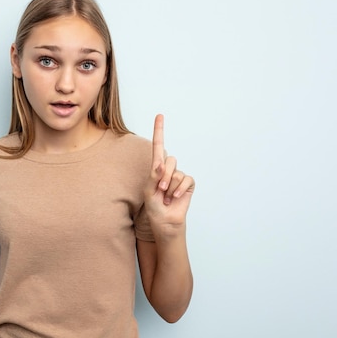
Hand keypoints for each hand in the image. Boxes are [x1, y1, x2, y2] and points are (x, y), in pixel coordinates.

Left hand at [144, 114, 194, 228]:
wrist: (165, 221)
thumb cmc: (154, 207)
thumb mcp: (149, 191)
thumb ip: (154, 175)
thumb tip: (161, 162)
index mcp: (156, 168)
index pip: (158, 146)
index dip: (159, 131)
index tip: (160, 116)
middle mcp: (168, 169)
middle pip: (169, 160)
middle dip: (164, 175)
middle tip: (160, 189)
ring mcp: (179, 176)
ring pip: (177, 171)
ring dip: (170, 185)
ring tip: (166, 196)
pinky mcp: (188, 184)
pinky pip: (186, 179)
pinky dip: (179, 189)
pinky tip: (174, 197)